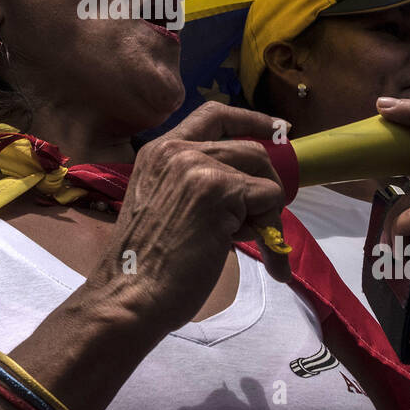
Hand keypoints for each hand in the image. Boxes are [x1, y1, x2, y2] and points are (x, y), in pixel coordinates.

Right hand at [89, 102, 288, 336]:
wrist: (130, 294)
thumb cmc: (146, 265)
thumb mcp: (165, 205)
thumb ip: (197, 185)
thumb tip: (251, 191)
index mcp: (159, 151)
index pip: (212, 115)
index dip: (250, 119)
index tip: (279, 129)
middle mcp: (177, 151)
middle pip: (249, 148)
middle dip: (268, 184)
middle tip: (266, 222)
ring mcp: (197, 167)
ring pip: (264, 174)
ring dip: (270, 212)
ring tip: (261, 247)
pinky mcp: (219, 190)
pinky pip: (269, 199)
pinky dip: (272, 230)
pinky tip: (261, 257)